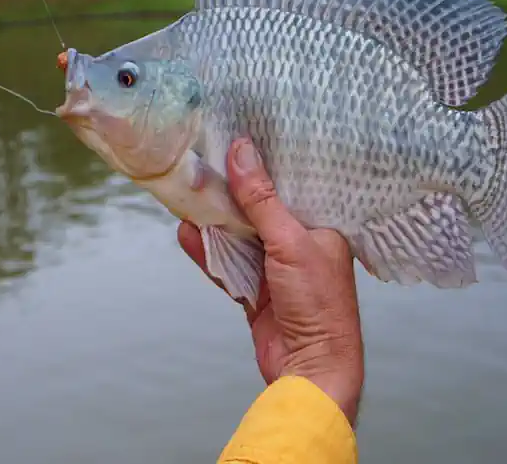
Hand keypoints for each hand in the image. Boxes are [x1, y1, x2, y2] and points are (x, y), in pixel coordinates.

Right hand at [177, 138, 364, 424]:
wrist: (311, 368)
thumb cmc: (318, 303)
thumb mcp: (290, 242)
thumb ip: (261, 199)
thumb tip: (242, 151)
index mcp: (321, 226)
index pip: (289, 185)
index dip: (262, 164)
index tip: (235, 137)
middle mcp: (299, 244)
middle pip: (257, 209)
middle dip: (229, 192)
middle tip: (200, 164)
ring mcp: (275, 269)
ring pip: (237, 237)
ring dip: (212, 222)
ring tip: (185, 196)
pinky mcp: (254, 292)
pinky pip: (227, 265)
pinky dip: (207, 252)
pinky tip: (187, 234)